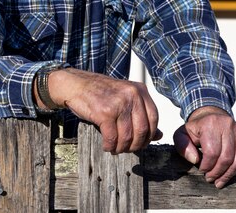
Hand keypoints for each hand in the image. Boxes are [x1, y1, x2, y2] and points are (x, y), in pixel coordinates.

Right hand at [46, 68, 161, 153]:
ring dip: (122, 148)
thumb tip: (159, 135)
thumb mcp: (125, 98)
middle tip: (128, 149)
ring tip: (116, 148)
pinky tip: (107, 145)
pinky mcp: (104, 113)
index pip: (154, 118)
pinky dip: (110, 146)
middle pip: (142, 130)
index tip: (142, 142)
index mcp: (140, 90)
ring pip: (127, 136)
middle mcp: (132, 94)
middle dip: (136, 145)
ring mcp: (118, 103)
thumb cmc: (101, 93)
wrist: (76, 85)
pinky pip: (112, 138)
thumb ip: (142, 114)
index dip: (149, 135)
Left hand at [173, 106, 235, 188]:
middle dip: (218, 173)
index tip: (202, 171)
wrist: (212, 117)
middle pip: (226, 158)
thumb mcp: (182, 134)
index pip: (212, 152)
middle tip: (211, 179)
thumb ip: (183, 147)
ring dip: (229, 174)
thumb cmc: (197, 129)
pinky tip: (232, 173)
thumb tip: (195, 160)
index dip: (207, 166)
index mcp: (210, 123)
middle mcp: (228, 124)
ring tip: (220, 181)